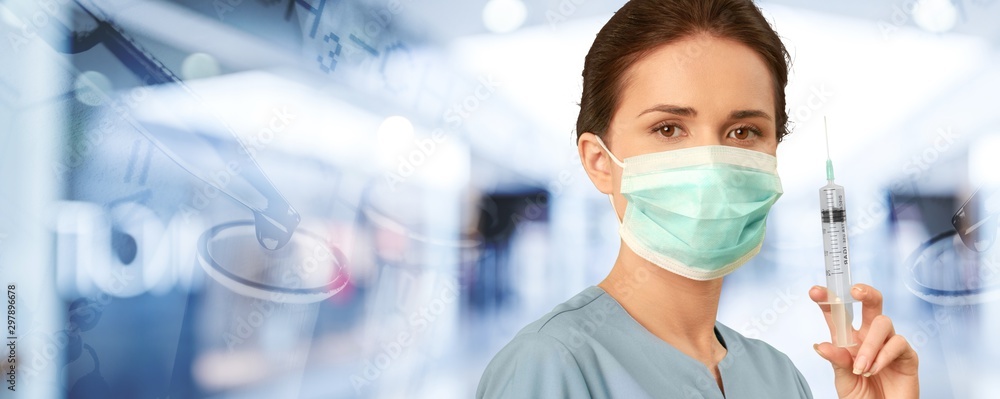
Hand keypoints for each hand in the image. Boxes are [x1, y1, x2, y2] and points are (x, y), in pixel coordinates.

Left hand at [809, 284, 918, 398]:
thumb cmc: (862, 397)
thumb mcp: (843, 380)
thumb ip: (837, 361)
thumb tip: (820, 345)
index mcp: (849, 339)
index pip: (838, 314)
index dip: (828, 299)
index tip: (815, 291)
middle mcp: (870, 337)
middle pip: (872, 304)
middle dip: (865, 292)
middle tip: (855, 291)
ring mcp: (889, 344)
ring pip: (883, 323)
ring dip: (869, 345)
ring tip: (860, 368)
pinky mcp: (907, 356)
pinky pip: (898, 344)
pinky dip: (883, 356)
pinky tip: (874, 370)